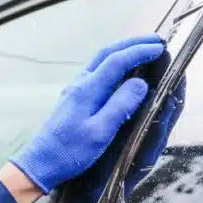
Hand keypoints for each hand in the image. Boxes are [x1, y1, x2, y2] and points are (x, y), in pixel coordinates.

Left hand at [66, 48, 185, 202]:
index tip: (161, 49)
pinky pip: (99, 69)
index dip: (140, 52)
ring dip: (124, 49)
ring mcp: (77, 88)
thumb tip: (141, 84)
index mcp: (88, 90)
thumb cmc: (70, 152)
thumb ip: (121, 105)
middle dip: (133, 43)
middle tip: (157, 40)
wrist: (41, 162)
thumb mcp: (100, 132)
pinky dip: (116, 61)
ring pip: (102, 59)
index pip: (117, 61)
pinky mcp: (76, 96)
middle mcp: (81, 83)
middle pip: (108, 52)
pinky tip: (125, 69)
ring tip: (145, 48)